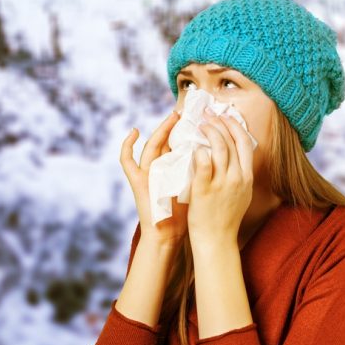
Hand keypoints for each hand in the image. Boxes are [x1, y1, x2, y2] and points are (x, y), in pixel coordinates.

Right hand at [120, 110, 188, 248]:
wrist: (166, 234)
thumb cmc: (182, 214)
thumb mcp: (194, 187)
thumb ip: (201, 170)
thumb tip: (217, 154)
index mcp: (172, 168)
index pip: (178, 143)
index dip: (186, 130)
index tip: (200, 117)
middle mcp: (158, 168)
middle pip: (165, 140)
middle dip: (174, 124)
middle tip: (185, 110)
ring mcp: (145, 173)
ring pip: (150, 145)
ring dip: (160, 129)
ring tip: (171, 116)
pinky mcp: (136, 180)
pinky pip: (126, 160)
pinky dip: (127, 146)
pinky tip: (134, 132)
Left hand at [187, 109, 254, 249]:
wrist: (216, 241)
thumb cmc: (225, 218)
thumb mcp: (241, 194)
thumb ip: (239, 175)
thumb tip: (235, 157)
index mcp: (246, 177)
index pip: (245, 143)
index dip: (235, 126)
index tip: (225, 116)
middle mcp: (237, 178)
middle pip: (232, 141)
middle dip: (220, 123)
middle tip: (207, 115)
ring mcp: (222, 184)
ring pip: (219, 148)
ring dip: (209, 132)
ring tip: (199, 124)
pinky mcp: (205, 190)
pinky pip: (203, 164)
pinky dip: (199, 151)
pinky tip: (193, 145)